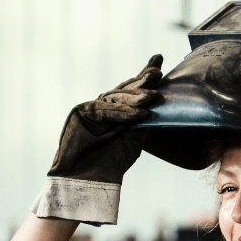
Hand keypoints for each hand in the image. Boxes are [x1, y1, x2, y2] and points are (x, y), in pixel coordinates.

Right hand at [31, 55, 162, 224]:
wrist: (86, 180)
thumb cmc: (110, 163)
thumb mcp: (133, 139)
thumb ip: (141, 121)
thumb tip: (156, 105)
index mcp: (117, 112)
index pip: (132, 91)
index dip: (144, 76)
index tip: (159, 59)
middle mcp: (105, 107)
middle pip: (125, 89)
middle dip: (142, 80)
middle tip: (158, 72)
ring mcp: (92, 108)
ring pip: (116, 98)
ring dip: (136, 96)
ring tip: (154, 94)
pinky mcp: (81, 112)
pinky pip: (106, 109)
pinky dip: (123, 112)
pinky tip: (140, 113)